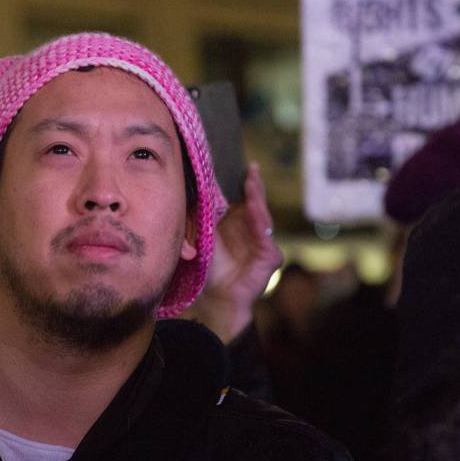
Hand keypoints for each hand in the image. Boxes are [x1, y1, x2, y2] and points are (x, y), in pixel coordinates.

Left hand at [185, 162, 282, 342]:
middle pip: (256, 202)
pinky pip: (265, 237)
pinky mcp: (270, 257)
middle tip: (251, 168)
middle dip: (254, 185)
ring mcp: (264, 242)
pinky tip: (254, 208)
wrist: (214, 296)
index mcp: (238, 221)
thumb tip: (189, 189)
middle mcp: (253, 229)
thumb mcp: (200, 234)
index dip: (242, 182)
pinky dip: (259, 223)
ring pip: (262, 216)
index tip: (239, 165)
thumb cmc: (207, 266)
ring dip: (257, 198)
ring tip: (252, 182)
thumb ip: (197, 215)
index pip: (242, 197)